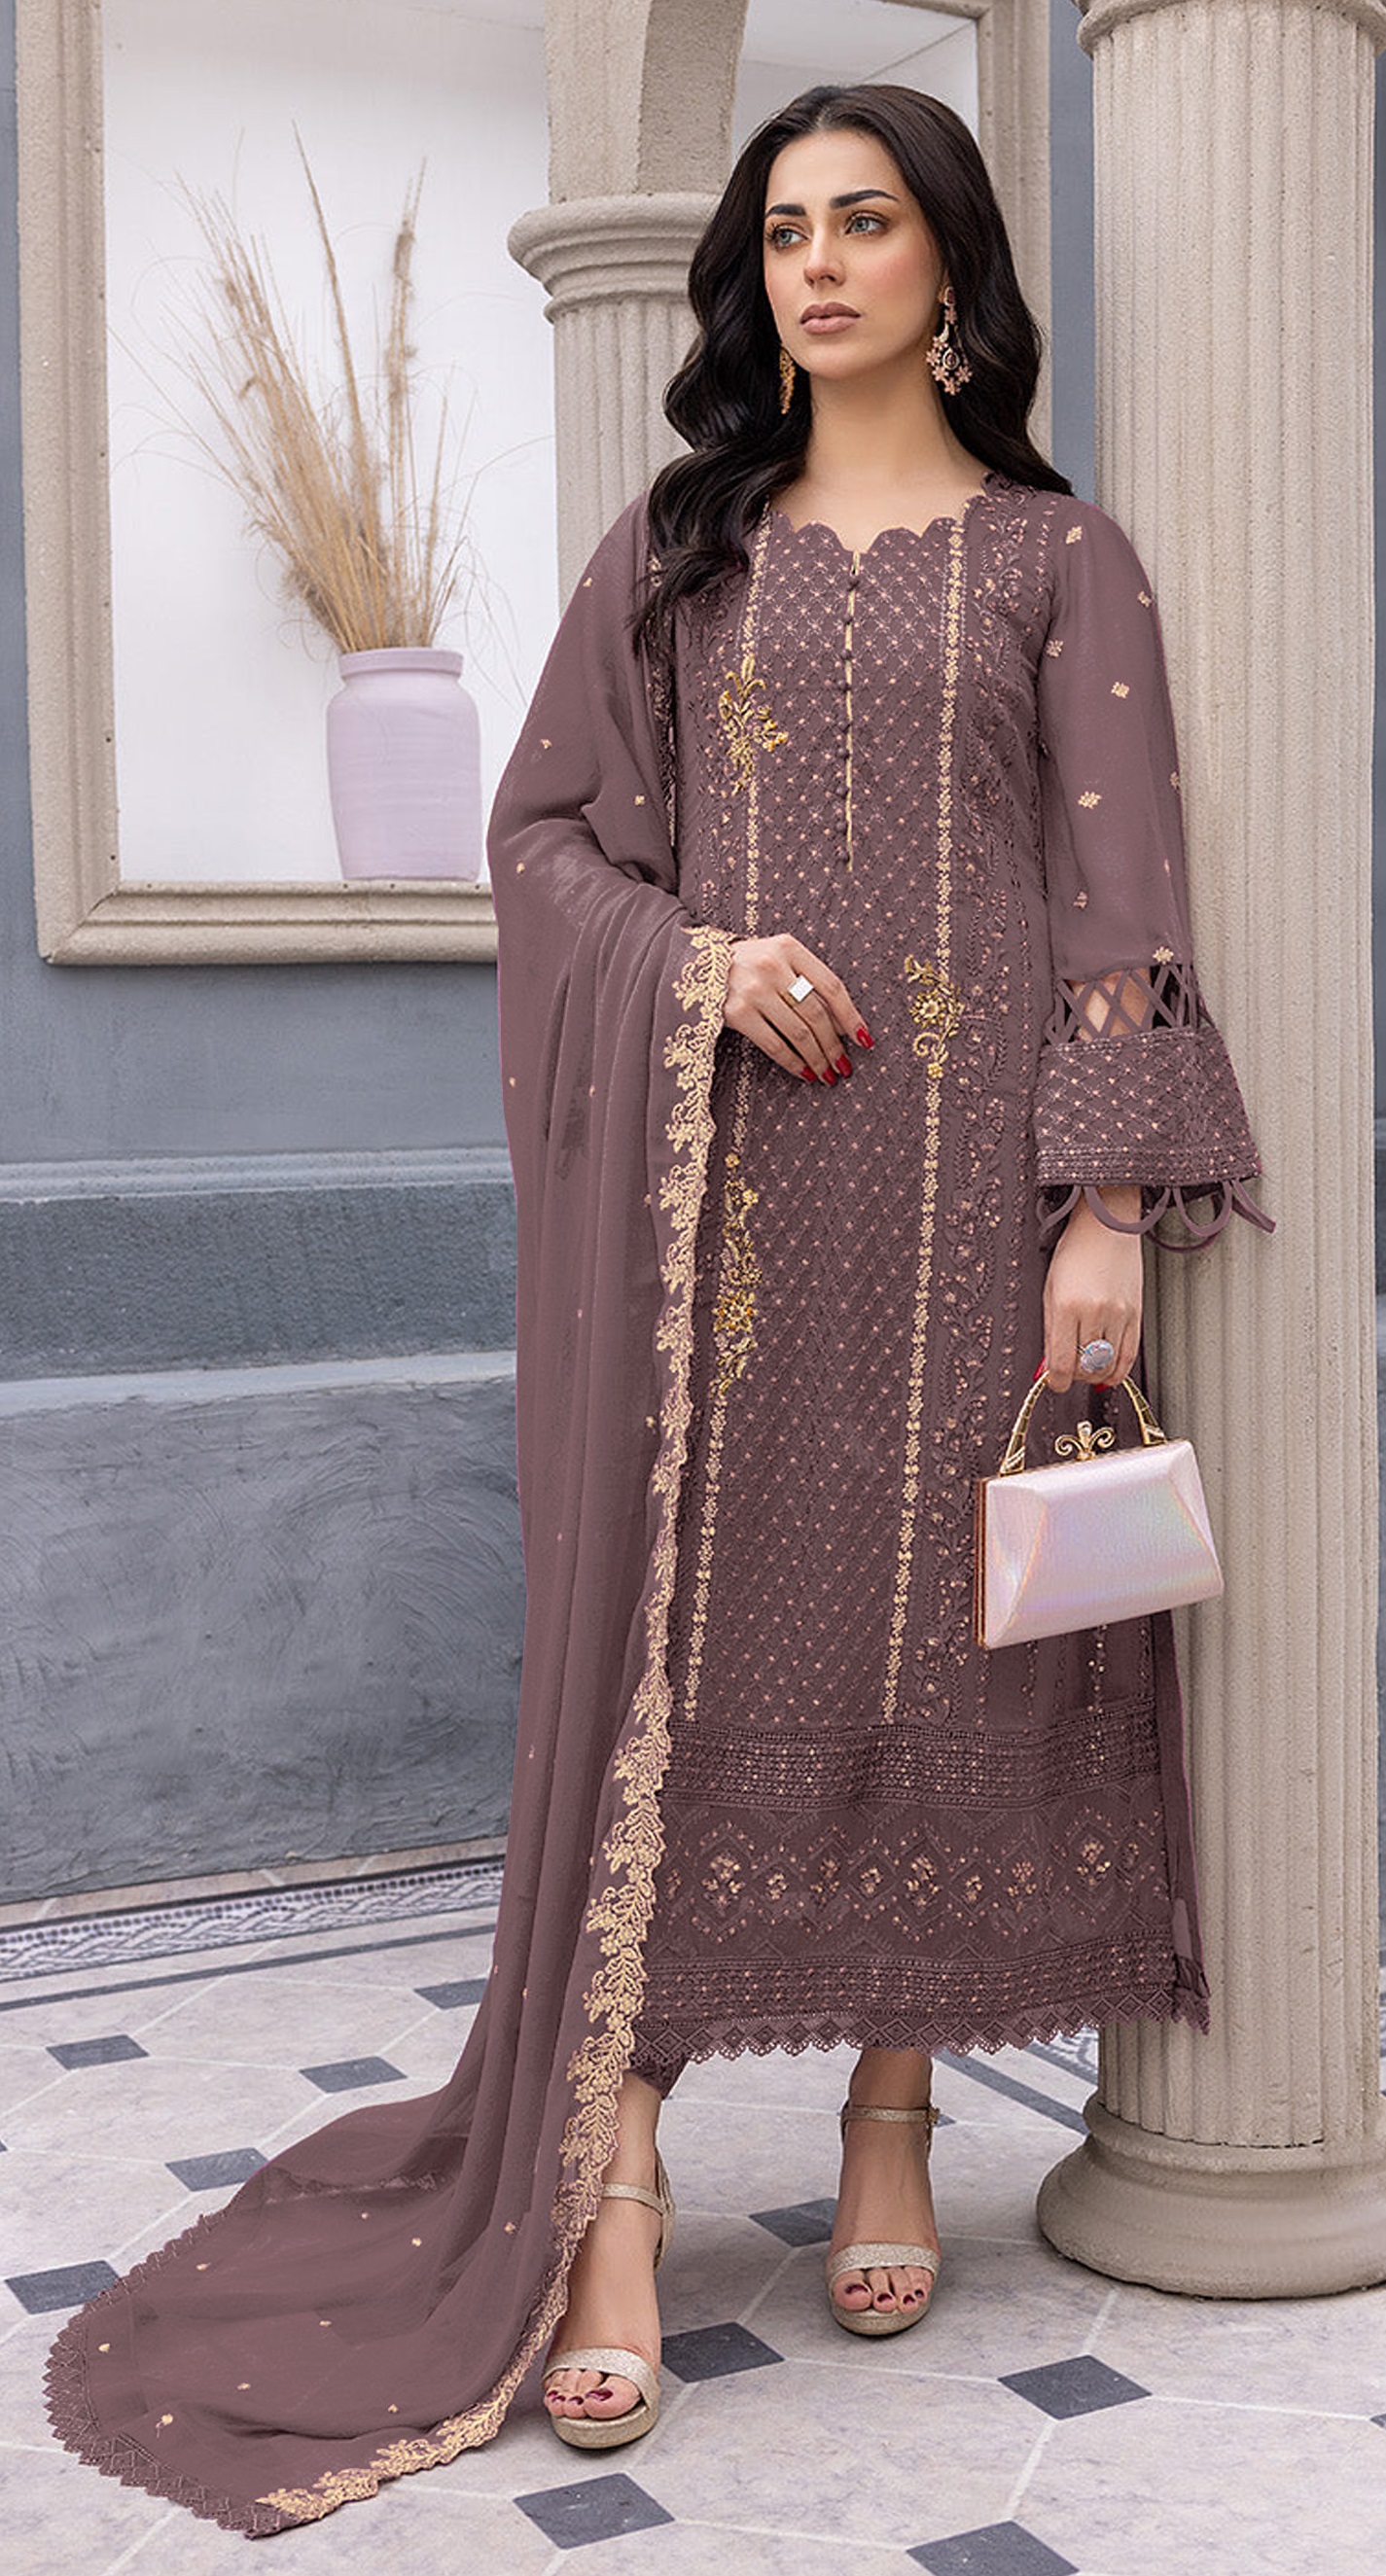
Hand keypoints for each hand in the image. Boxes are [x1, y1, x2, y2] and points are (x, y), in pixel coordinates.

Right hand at [723, 935, 868, 1083]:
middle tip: (845, 1066)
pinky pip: (774, 1044)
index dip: (851, 1016)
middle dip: (834, 1046)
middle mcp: (772, 966)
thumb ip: (807, 982)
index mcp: (789, 948)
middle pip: (816, 1014)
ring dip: (818, 1058)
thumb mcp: (778, 958)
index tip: (864, 1040)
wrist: (695, 964)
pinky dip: (793, 1062)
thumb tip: (842, 1026)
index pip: (831, 986)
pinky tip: (804, 1073)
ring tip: (828, 1074)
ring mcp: (753, 989)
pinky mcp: (736, 1013)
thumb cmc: (747, 964)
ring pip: (798, 1033)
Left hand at [1042, 1186, 1143, 1391]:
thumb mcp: (1049, 1291)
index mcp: (1066, 1306)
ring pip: (1108, 1365)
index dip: (1057, 1381)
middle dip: (1075, 1376)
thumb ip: (1050, 1333)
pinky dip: (1119, 1370)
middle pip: (1086, 1367)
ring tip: (1087, 1369)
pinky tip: (1110, 1373)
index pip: (1063, 1363)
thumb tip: (1048, 1367)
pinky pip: (1130, 1354)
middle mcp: (1094, 1312)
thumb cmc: (1075, 1253)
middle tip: (1069, 1370)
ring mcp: (1119, 1314)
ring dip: (1095, 1374)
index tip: (1054, 1382)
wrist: (1106, 1228)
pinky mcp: (1136, 1314)